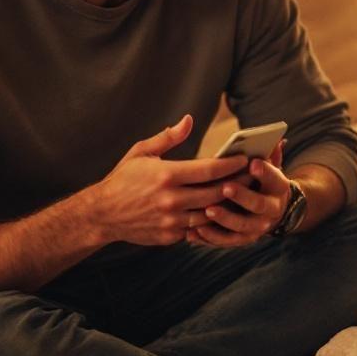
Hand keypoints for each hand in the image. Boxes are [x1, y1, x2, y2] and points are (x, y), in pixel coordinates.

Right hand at [86, 115, 250, 246]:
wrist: (101, 214)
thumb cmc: (123, 179)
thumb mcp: (141, 152)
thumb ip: (169, 137)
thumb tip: (189, 119)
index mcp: (167, 175)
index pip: (210, 170)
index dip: (232, 164)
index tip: (245, 158)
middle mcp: (171, 199)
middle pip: (217, 193)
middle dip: (239, 184)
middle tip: (254, 176)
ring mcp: (171, 221)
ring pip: (211, 214)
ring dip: (228, 205)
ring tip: (244, 194)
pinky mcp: (170, 236)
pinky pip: (198, 230)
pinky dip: (210, 221)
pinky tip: (223, 212)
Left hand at [187, 138, 290, 247]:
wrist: (271, 211)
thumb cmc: (262, 181)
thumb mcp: (269, 166)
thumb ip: (269, 154)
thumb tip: (278, 139)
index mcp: (278, 186)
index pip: (274, 177)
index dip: (265, 172)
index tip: (253, 163)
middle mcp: (272, 209)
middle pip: (258, 204)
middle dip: (242, 195)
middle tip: (225, 187)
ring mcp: (258, 227)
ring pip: (241, 226)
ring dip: (224, 218)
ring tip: (208, 210)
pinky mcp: (243, 239)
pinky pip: (226, 241)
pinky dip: (210, 237)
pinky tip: (194, 231)